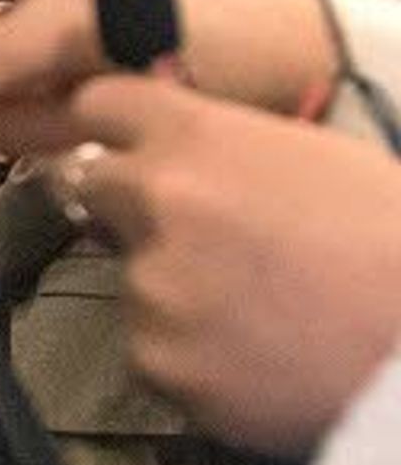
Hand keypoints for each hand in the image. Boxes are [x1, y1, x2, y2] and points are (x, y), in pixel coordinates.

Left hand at [46, 75, 400, 453]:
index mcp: (201, 138)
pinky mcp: (155, 360)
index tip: (125, 145)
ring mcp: (150, 286)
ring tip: (259, 311)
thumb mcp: (321, 159)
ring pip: (132, 280)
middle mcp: (158, 203)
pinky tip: (255, 358)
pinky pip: (152, 350)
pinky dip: (189, 356)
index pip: (101, 103)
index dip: (114, 126)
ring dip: (172, 291)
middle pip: (94, 189)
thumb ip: (231, 150)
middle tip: (200, 238)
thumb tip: (181, 152)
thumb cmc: (396, 243)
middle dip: (133, 208)